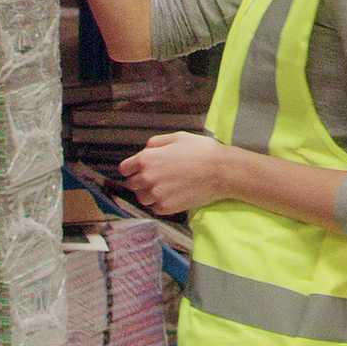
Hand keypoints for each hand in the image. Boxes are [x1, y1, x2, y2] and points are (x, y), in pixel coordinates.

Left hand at [119, 131, 233, 215]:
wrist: (222, 171)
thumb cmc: (202, 151)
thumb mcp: (179, 137)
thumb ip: (157, 142)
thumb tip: (146, 148)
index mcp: (147, 159)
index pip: (124, 168)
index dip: (132, 168)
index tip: (139, 169)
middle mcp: (147, 178)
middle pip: (132, 184)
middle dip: (141, 180)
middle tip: (159, 177)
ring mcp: (156, 195)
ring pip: (142, 198)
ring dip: (150, 193)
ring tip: (167, 187)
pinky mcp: (166, 208)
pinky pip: (155, 208)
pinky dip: (162, 203)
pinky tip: (175, 195)